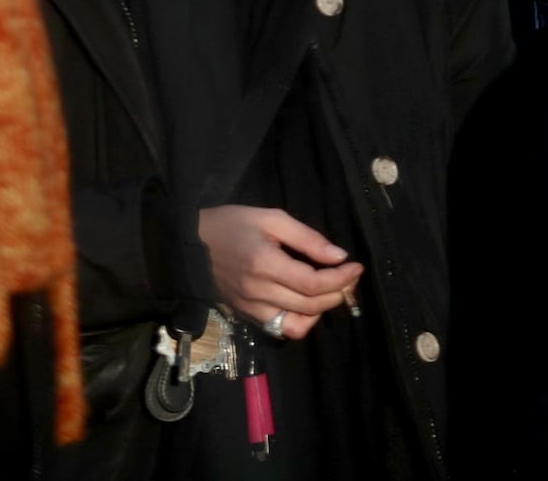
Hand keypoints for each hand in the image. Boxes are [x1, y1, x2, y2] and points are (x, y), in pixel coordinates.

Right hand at [195, 205, 363, 341]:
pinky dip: (301, 321)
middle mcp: (258, 293)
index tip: (356, 266)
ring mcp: (251, 309)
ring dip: (322, 311)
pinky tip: (308, 303)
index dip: (341, 278)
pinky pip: (281, 329)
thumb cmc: (232, 224)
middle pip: (311, 306)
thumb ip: (307, 239)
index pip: (313, 283)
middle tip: (350, 277)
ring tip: (331, 291)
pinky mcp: (247, 317)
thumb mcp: (271, 218)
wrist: (191, 244)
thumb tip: (339, 256)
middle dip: (339, 293)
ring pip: (298, 326)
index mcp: (265, 264)